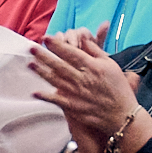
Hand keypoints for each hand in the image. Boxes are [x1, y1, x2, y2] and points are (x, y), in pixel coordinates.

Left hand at [25, 25, 141, 152]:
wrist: (122, 115)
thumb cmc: (118, 88)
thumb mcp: (110, 65)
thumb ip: (96, 51)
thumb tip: (83, 37)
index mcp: (92, 67)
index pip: (71, 53)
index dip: (57, 45)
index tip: (46, 38)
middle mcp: (83, 79)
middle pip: (59, 65)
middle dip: (44, 56)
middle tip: (31, 48)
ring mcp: (77, 94)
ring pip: (55, 80)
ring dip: (41, 72)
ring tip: (29, 64)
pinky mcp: (74, 106)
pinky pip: (57, 100)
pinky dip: (46, 96)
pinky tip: (34, 92)